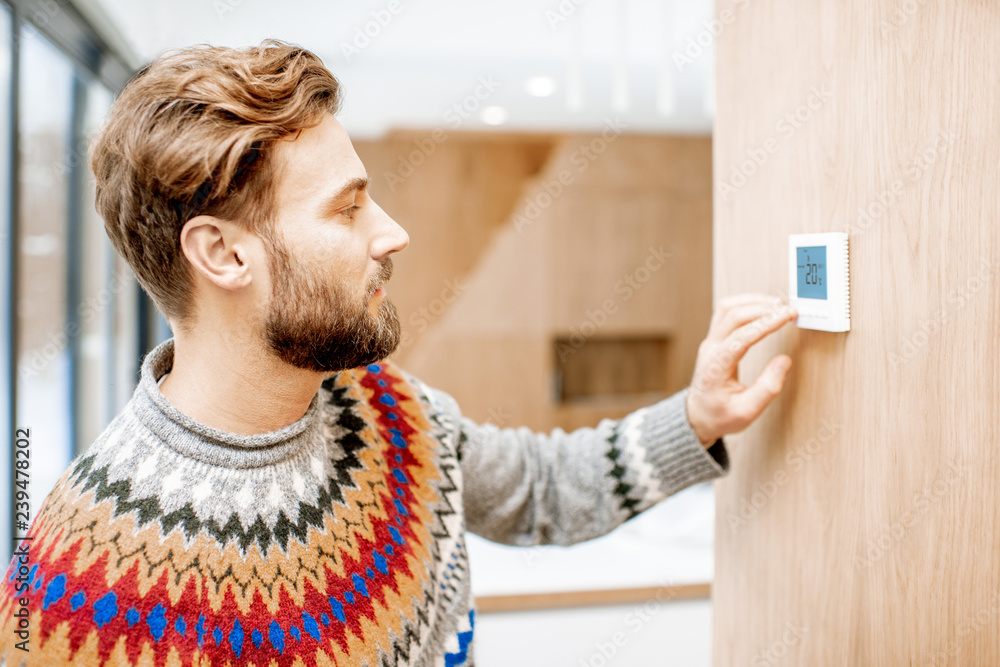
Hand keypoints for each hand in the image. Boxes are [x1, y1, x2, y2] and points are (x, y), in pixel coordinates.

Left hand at [685, 293, 797, 444]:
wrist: (698, 415)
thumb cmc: (720, 416)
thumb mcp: (746, 412)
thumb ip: (767, 388)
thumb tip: (785, 361)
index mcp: (716, 366)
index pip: (741, 336)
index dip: (766, 322)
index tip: (788, 315)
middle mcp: (709, 349)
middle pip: (732, 315)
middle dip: (763, 308)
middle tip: (789, 310)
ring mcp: (710, 341)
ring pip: (726, 308)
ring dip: (753, 302)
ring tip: (779, 305)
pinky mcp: (714, 339)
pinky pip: (726, 312)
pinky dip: (746, 304)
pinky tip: (763, 307)